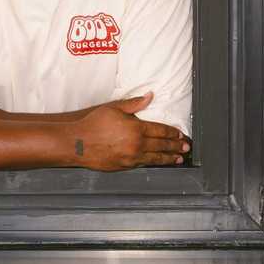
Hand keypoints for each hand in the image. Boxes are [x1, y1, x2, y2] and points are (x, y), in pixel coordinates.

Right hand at [71, 93, 189, 170]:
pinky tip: (158, 163)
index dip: (173, 133)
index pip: (161, 131)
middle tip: (186, 147)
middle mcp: (136, 145)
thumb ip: (135, 104)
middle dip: (176, 146)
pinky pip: (143, 165)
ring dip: (169, 158)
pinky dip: (153, 163)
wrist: (77, 143)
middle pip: (162, 146)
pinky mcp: (124, 167)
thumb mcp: (114, 108)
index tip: (181, 134)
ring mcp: (131, 158)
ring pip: (155, 159)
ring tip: (178, 159)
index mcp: (136, 128)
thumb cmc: (94, 124)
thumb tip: (150, 96)